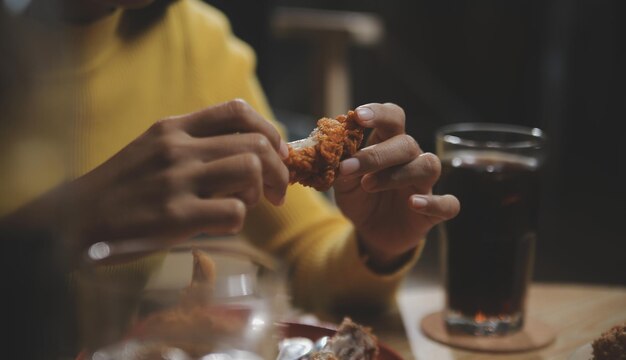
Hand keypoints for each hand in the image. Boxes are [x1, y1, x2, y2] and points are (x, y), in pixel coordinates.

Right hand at [9, 99, 288, 254]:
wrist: (74, 220)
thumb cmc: (121, 188)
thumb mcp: (152, 149)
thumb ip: (195, 145)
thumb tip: (250, 154)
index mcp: (174, 128)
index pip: (238, 110)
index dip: (270, 131)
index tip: (276, 154)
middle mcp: (178, 147)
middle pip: (256, 143)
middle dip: (278, 169)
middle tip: (276, 193)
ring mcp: (177, 180)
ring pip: (250, 168)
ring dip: (260, 192)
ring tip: (246, 205)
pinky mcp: (175, 217)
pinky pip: (234, 212)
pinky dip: (239, 220)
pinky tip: (222, 225)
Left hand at [333, 103, 459, 271]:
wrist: (369, 232)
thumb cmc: (359, 198)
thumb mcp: (343, 183)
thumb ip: (340, 166)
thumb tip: (333, 153)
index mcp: (388, 144)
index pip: (393, 118)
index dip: (379, 113)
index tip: (358, 116)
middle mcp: (410, 159)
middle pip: (407, 143)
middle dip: (377, 154)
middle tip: (349, 167)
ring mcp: (424, 185)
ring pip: (428, 165)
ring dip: (398, 174)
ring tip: (368, 185)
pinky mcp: (434, 212)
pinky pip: (447, 204)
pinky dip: (433, 202)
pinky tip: (413, 203)